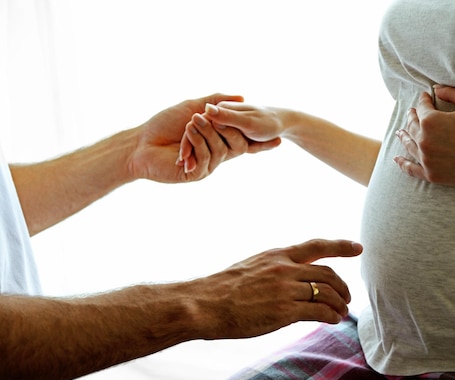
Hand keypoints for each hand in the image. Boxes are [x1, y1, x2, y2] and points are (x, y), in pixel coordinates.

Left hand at [129, 93, 276, 182]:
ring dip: (205, 132)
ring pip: (221, 149)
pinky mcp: (196, 173)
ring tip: (190, 122)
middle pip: (237, 143)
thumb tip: (242, 96)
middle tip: (207, 115)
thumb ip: (216, 101)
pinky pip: (207, 157)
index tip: (280, 141)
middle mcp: (216, 154)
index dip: (261, 144)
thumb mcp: (192, 106)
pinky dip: (197, 143)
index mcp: (217, 139)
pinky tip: (184, 138)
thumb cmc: (163, 124)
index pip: (244, 142)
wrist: (140, 142)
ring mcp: (207, 165)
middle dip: (226, 127)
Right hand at [192, 239, 362, 338]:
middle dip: (343, 287)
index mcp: (277, 255)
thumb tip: (292, 276)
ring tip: (342, 312)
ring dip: (340, 304)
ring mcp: (285, 290)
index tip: (358, 248)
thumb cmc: (223, 289)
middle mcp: (285, 269)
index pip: (317, 246)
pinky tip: (333, 321)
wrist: (204, 304)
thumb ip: (275, 268)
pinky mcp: (284, 312)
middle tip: (347, 297)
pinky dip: (332, 316)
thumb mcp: (252, 266)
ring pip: (327, 294)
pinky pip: (319, 312)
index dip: (341, 246)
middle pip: (328, 274)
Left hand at [393, 85, 454, 187]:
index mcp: (431, 121)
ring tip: (400, 132)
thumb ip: (451, 93)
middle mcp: (424, 141)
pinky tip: (397, 159)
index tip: (425, 96)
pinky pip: (412, 169)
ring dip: (404, 137)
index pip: (422, 108)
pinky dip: (403, 164)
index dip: (423, 100)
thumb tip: (435, 88)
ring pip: (410, 146)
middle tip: (411, 113)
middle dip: (412, 117)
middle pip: (413, 126)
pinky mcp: (432, 176)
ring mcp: (427, 160)